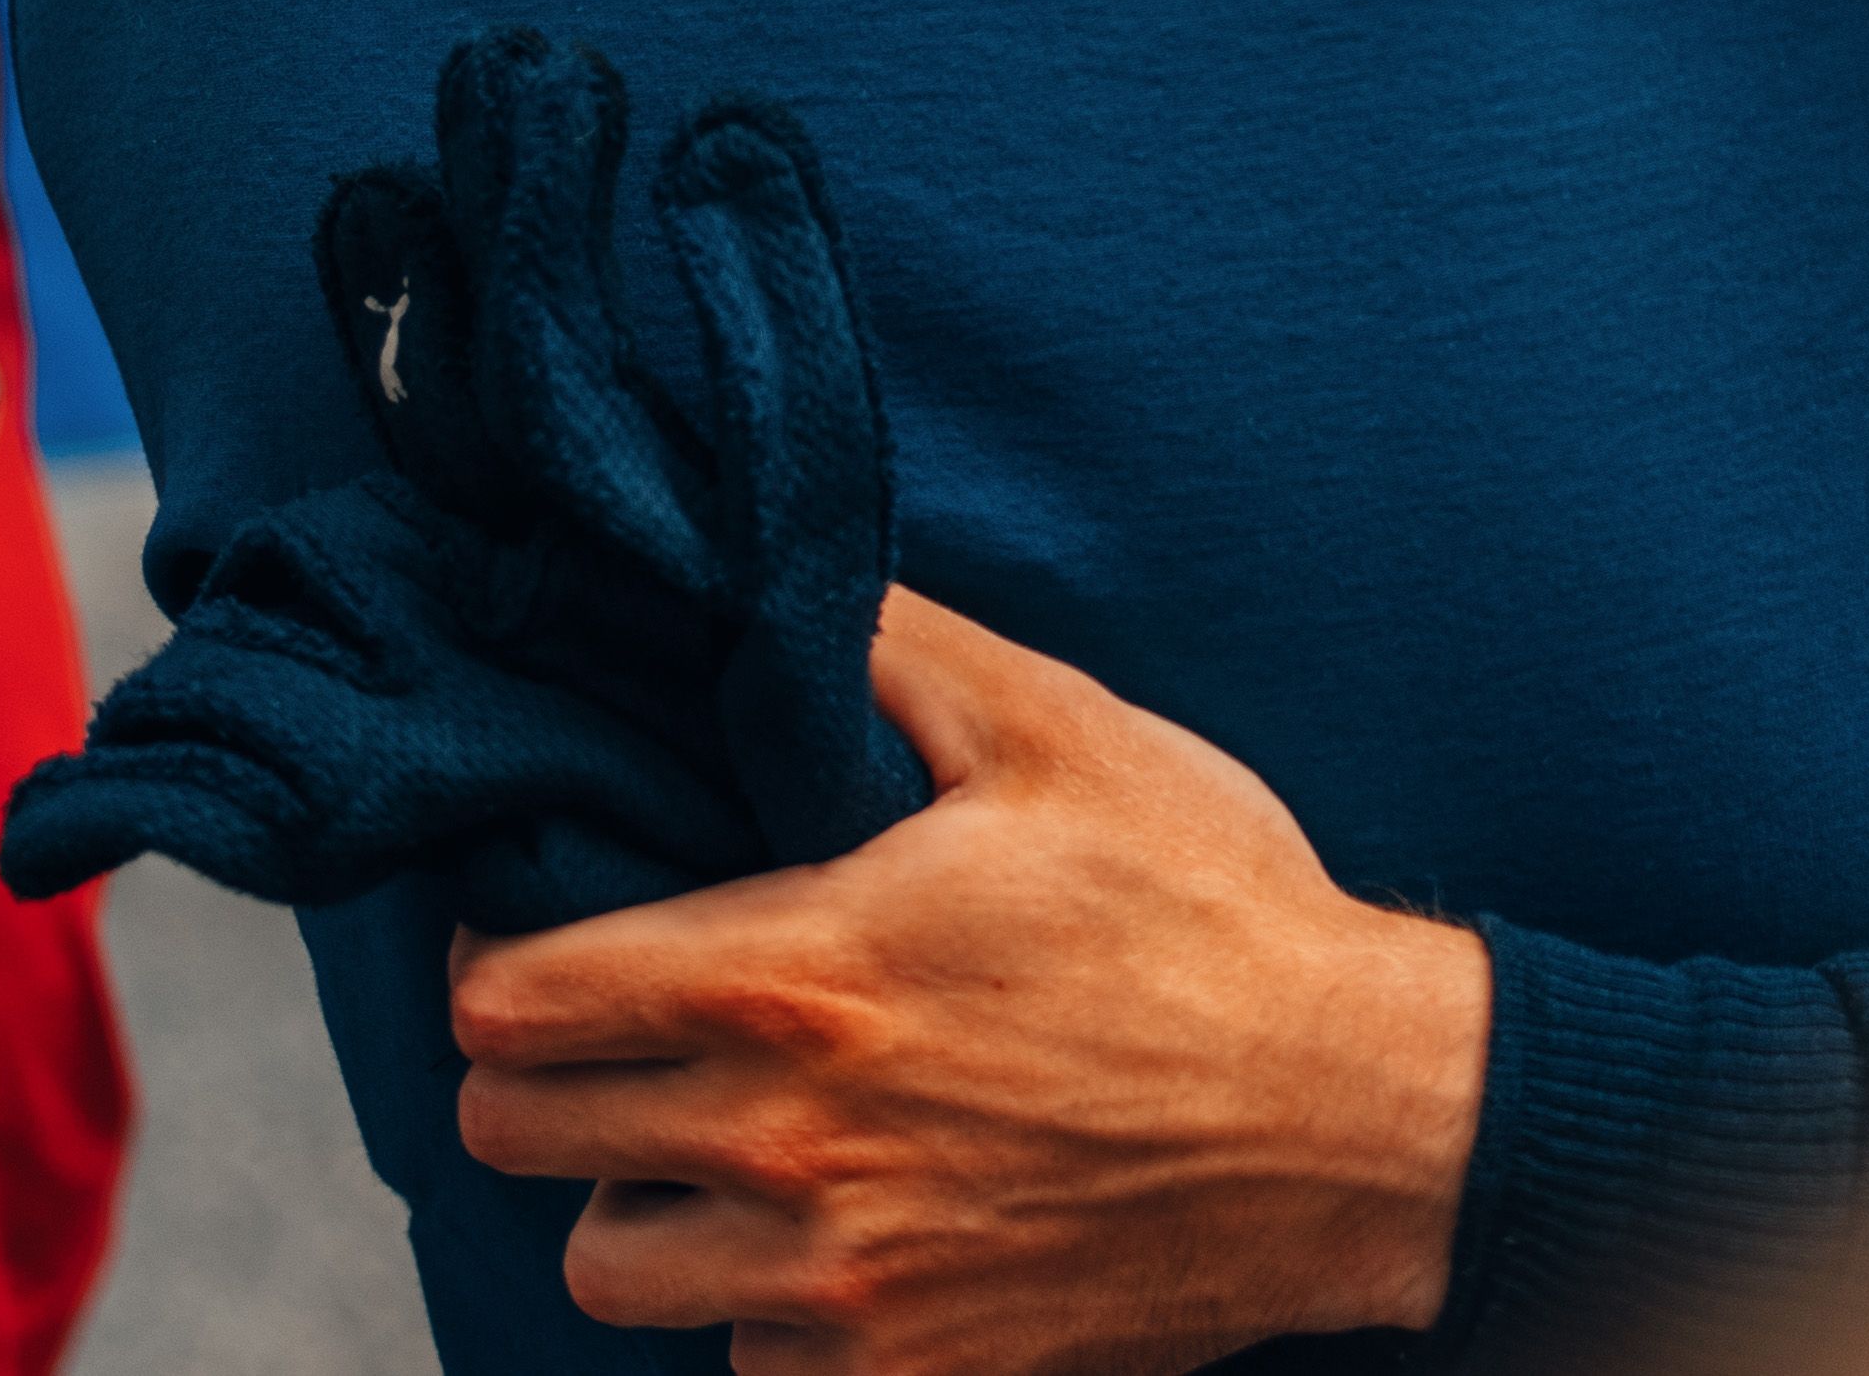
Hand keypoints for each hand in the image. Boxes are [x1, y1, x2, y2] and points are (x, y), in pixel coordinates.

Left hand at [452, 584, 1486, 1375]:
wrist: (1364, 1123)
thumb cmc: (1219, 916)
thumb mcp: (1065, 735)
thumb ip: (893, 646)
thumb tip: (772, 573)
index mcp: (799, 977)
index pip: (518, 1001)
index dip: (503, 959)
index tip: (541, 935)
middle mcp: (790, 1145)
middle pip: (518, 1135)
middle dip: (542, 1071)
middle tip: (616, 1031)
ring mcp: (843, 1278)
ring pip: (608, 1266)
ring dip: (639, 1201)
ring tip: (710, 1142)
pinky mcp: (909, 1371)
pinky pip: (742, 1360)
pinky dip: (760, 1305)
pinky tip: (830, 1229)